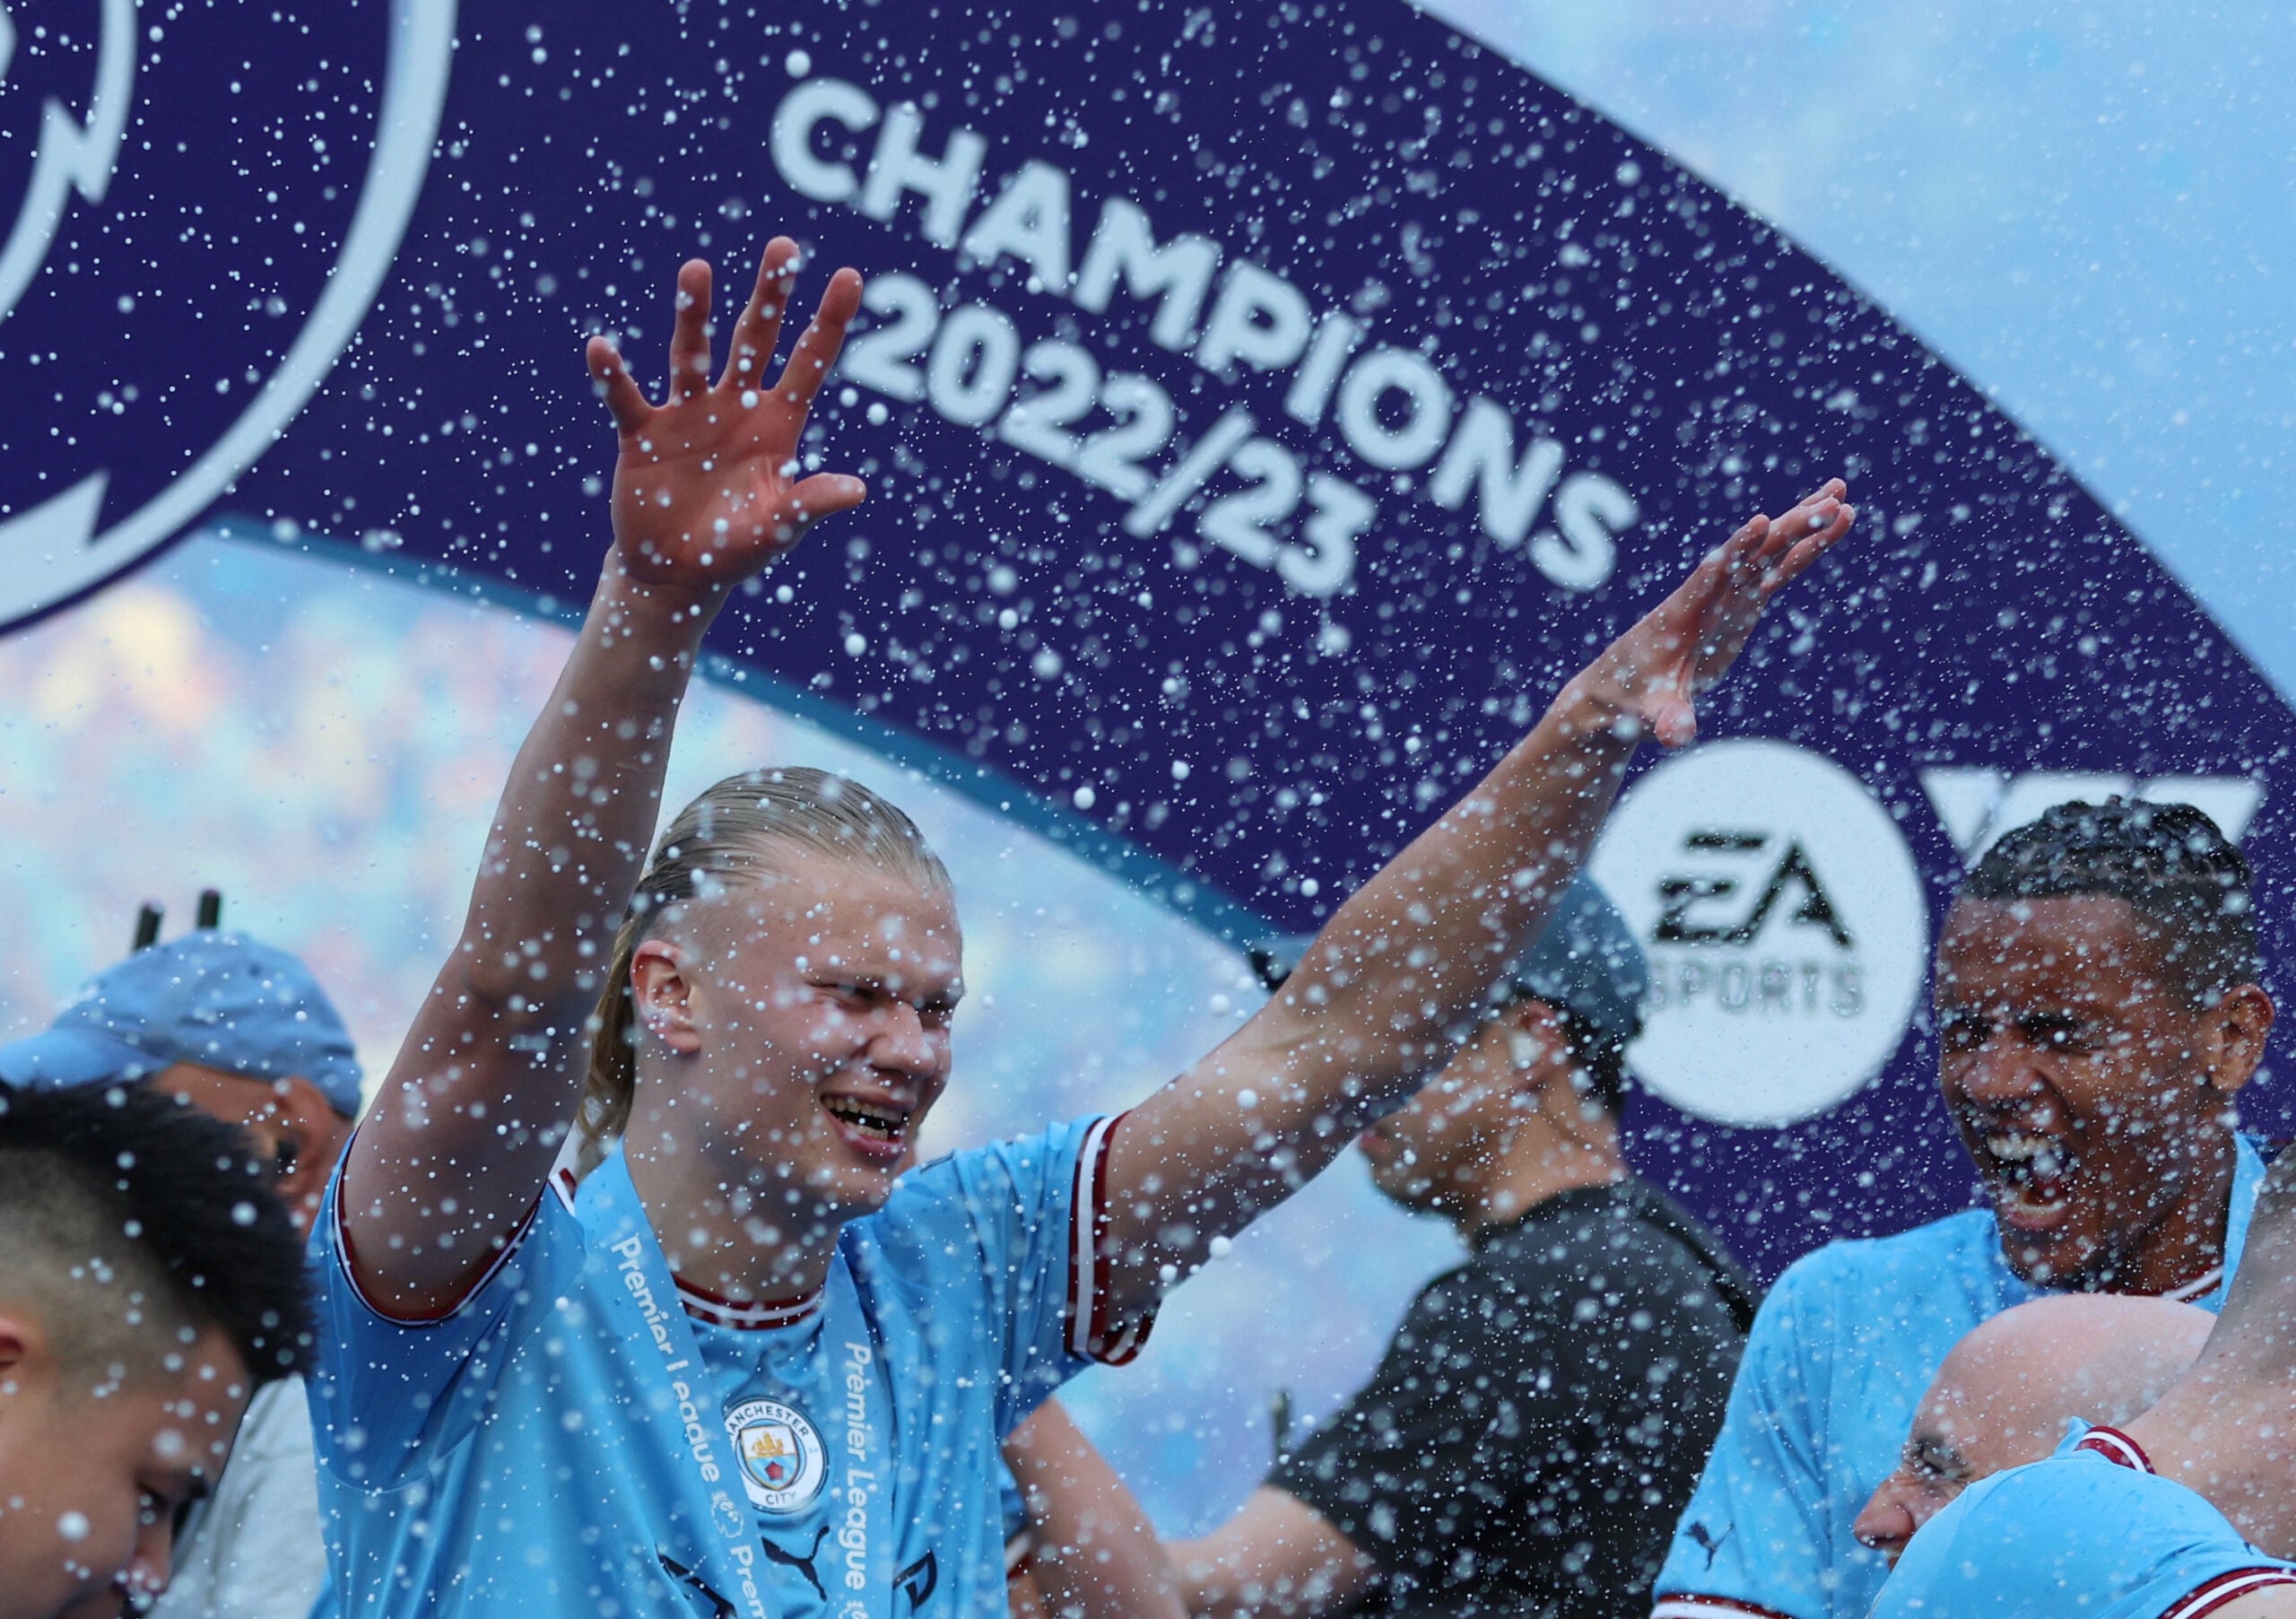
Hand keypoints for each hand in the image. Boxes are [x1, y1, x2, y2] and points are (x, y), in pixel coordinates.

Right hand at [585, 237, 866, 591]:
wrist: (677, 572)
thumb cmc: (736, 548)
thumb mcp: (778, 528)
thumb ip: (810, 504)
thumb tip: (857, 491)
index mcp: (775, 423)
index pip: (808, 363)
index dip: (828, 322)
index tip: (849, 276)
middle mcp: (734, 406)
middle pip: (755, 339)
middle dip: (770, 295)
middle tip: (783, 246)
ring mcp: (687, 414)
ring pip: (692, 353)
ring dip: (695, 314)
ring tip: (698, 269)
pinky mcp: (642, 433)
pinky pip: (625, 399)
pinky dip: (612, 377)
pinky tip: (602, 349)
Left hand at [1567, 478, 1852, 747]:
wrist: (1620, 689)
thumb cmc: (1631, 700)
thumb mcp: (1649, 716)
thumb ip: (1668, 721)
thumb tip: (1679, 735)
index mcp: (1681, 615)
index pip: (1710, 576)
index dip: (1735, 550)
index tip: (1761, 521)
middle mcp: (1707, 597)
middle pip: (1751, 554)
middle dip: (1789, 527)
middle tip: (1832, 499)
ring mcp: (1726, 598)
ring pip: (1769, 554)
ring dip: (1804, 525)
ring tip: (1843, 494)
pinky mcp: (1741, 606)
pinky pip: (1777, 572)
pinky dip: (1803, 550)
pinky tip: (1830, 525)